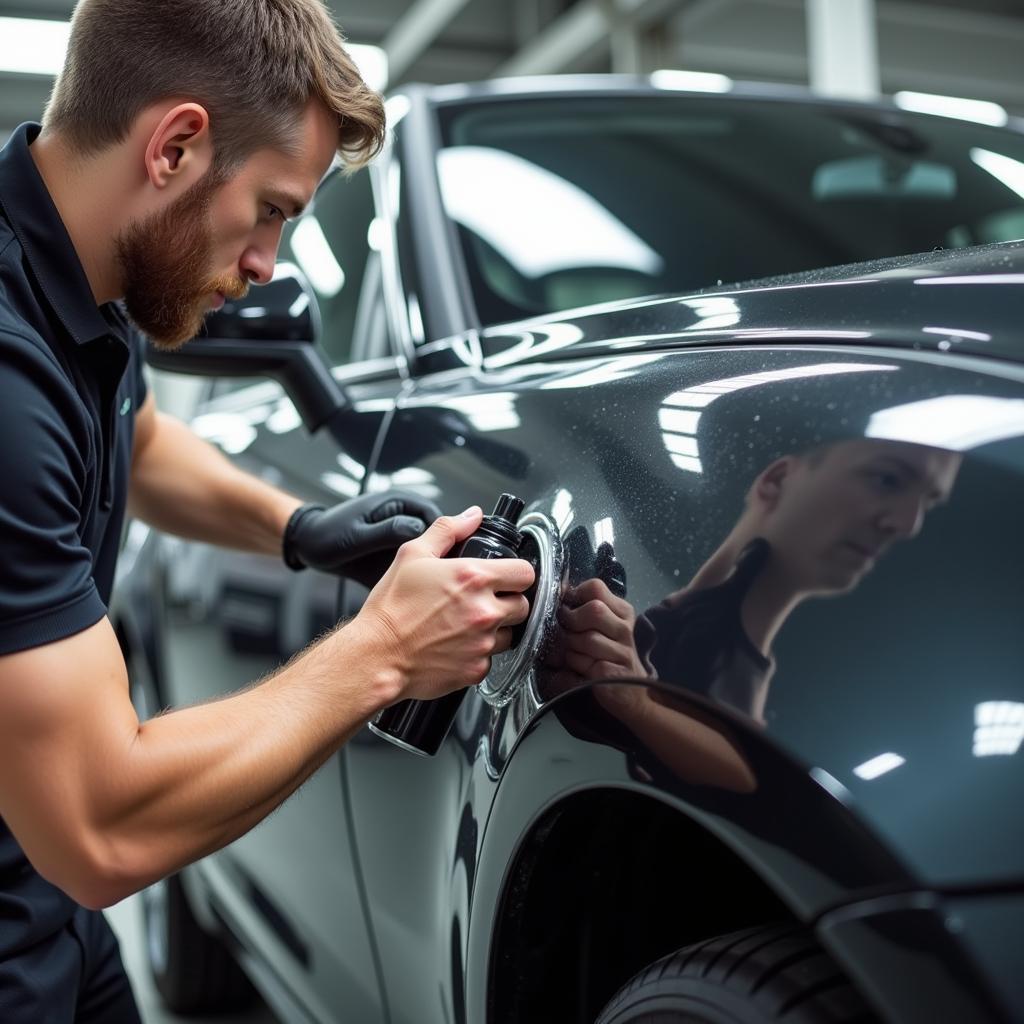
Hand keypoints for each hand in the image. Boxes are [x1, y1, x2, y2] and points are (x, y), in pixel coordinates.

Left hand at [283, 491, 441, 585]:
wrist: (307, 544)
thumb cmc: (326, 535)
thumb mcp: (357, 535)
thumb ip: (388, 531)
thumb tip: (419, 530)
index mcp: (398, 501)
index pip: (437, 520)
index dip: (443, 542)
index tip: (441, 565)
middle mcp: (404, 515)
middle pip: (437, 537)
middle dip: (436, 558)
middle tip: (432, 581)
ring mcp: (400, 533)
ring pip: (427, 552)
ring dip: (424, 568)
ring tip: (419, 586)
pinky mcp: (395, 549)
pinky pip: (412, 561)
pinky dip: (411, 574)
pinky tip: (405, 588)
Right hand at [350, 508, 534, 700]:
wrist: (376, 655)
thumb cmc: (391, 609)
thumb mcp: (412, 555)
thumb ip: (447, 530)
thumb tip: (472, 516)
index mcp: (474, 578)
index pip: (525, 573)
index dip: (516, 573)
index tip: (505, 578)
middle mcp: (484, 611)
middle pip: (523, 605)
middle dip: (508, 602)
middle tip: (482, 602)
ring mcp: (483, 643)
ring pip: (511, 634)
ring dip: (496, 629)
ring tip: (467, 625)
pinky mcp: (476, 670)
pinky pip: (490, 659)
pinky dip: (478, 653)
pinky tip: (456, 646)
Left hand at [552, 578, 647, 681]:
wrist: (627, 691)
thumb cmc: (605, 655)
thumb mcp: (600, 627)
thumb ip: (584, 608)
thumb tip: (559, 590)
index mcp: (621, 612)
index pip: (595, 587)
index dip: (574, 596)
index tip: (568, 608)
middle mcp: (625, 629)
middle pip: (594, 610)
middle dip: (572, 621)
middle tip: (567, 632)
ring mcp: (623, 652)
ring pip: (588, 639)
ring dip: (572, 648)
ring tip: (575, 655)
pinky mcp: (615, 674)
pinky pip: (586, 663)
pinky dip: (576, 667)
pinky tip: (581, 670)